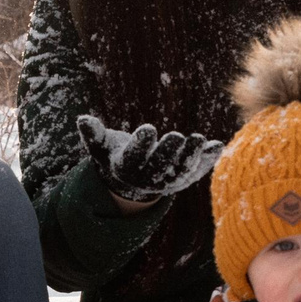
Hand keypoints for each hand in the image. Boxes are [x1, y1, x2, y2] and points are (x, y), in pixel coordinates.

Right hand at [77, 115, 223, 203]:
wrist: (133, 181)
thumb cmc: (115, 155)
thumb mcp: (100, 147)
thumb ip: (93, 135)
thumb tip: (82, 120)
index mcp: (127, 168)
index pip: (134, 158)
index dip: (141, 145)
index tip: (148, 129)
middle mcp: (149, 178)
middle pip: (160, 166)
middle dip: (169, 152)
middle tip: (177, 136)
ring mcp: (169, 181)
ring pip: (181, 171)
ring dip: (192, 156)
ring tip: (199, 139)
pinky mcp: (185, 179)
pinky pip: (197, 171)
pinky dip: (208, 160)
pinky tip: (217, 146)